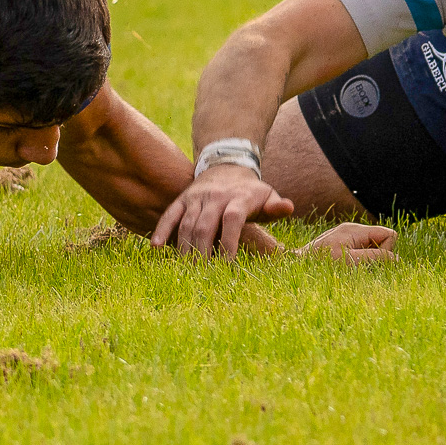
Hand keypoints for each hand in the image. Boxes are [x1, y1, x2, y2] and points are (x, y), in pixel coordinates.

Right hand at [151, 163, 294, 260]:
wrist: (227, 166)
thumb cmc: (251, 192)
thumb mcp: (268, 195)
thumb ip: (277, 206)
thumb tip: (289, 207)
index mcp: (238, 197)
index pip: (232, 219)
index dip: (230, 242)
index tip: (228, 266)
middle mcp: (214, 196)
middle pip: (205, 225)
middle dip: (204, 253)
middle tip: (204, 277)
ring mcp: (195, 197)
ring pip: (187, 224)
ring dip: (185, 249)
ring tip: (186, 273)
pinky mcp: (182, 199)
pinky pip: (170, 215)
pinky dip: (161, 230)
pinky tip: (156, 248)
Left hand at [296, 222, 396, 263]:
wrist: (294, 265)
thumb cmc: (320, 263)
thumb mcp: (350, 261)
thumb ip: (376, 258)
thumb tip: (396, 259)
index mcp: (355, 230)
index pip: (388, 234)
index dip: (387, 250)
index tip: (371, 262)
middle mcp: (352, 230)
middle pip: (383, 241)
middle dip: (378, 256)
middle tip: (358, 266)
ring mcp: (347, 238)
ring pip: (373, 249)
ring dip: (368, 261)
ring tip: (349, 268)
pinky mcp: (342, 246)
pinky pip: (362, 253)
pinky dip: (359, 262)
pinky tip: (346, 269)